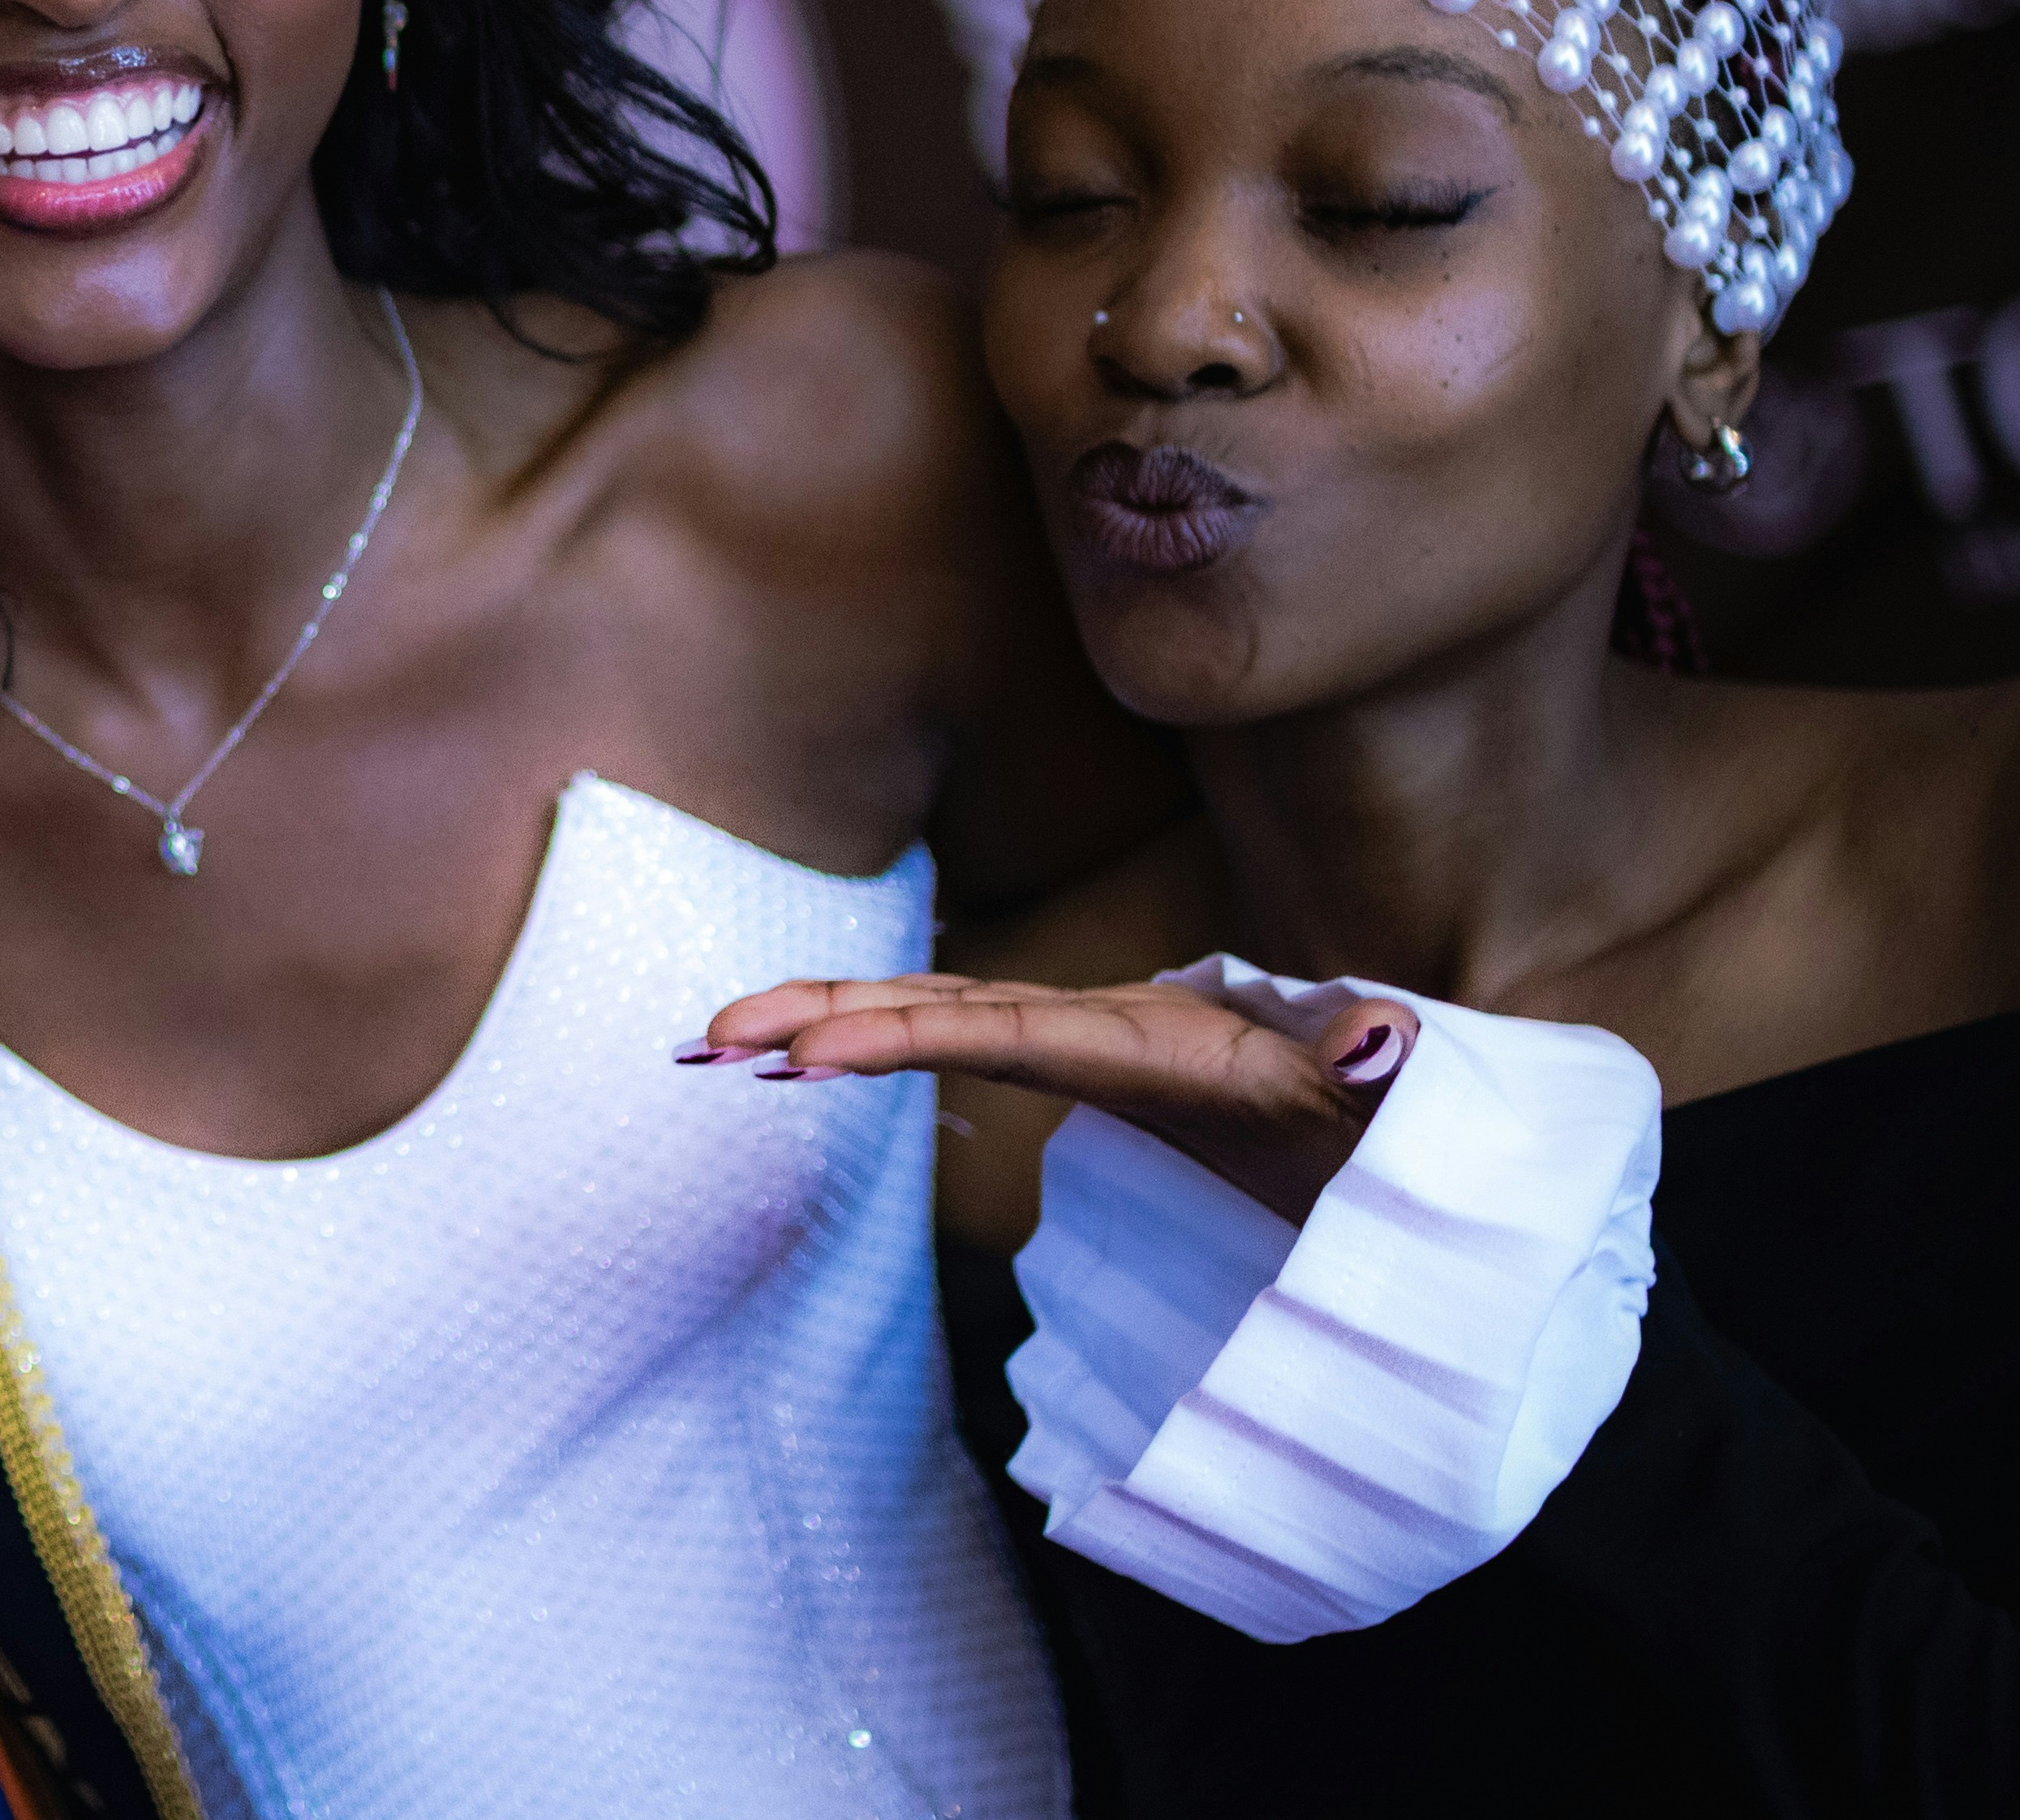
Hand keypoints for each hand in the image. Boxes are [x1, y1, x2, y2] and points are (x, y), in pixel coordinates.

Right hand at [683, 972, 1417, 1225]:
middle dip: (817, 1014)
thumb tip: (1377, 1039)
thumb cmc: (1388, 1108)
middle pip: (930, 1003)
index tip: (806, 1062)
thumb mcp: (1391, 1089)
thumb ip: (1374, 1057)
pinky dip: (861, 1044)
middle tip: (711, 1036)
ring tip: (710, 1044)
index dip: (899, 1038)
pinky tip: (791, 1064)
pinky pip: (945, 1044)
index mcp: (1147, 1037)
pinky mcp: (1068, 1067)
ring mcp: (1072, 1039)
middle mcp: (1091, 1021)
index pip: (1000, 1031)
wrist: (1401, 1099)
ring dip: (814, 1021)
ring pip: (919, 1013)